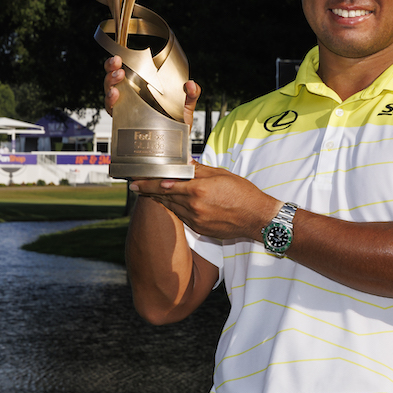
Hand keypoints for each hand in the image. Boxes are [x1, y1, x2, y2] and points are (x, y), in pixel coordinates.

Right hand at [104, 54, 200, 127]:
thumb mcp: (186, 106)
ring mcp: (126, 108)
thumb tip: (191, 84)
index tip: (119, 57)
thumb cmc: (177, 124)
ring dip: (111, 82)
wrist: (176, 146)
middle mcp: (130, 97)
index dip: (117, 63)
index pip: (125, 72)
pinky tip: (116, 95)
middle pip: (113, 79)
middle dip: (111, 69)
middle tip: (117, 63)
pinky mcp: (124, 121)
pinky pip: (113, 110)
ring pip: (110, 92)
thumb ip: (191, 95)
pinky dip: (111, 101)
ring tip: (118, 76)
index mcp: (141, 88)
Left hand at [129, 164, 279, 241]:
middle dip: (149, 192)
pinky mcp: (200, 229)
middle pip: (164, 198)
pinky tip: (173, 205)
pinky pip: (182, 217)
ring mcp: (195, 220)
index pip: (165, 185)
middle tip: (136, 187)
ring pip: (171, 208)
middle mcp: (193, 206)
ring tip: (151, 194)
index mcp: (197, 190)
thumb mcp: (222, 175)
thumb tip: (185, 164)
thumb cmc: (244, 194)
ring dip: (160, 201)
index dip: (147, 184)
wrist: (257, 218)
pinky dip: (175, 210)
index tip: (136, 182)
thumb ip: (199, 170)